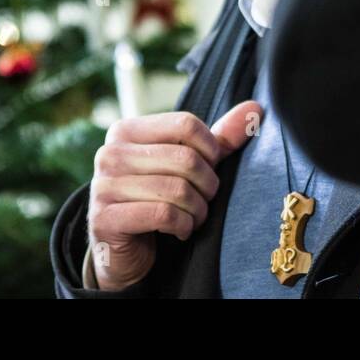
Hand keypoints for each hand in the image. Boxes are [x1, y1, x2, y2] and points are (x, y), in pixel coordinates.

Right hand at [86, 100, 260, 290]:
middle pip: (185, 159)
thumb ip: (219, 139)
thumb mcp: (188, 166)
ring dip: (198, 210)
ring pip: (177, 190)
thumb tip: (255, 108)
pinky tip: (180, 230)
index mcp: (126, 130)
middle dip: (207, 185)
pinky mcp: (105, 218)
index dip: (210, 149)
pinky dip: (183, 226)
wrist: (123, 250)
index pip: (185, 124)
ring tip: (194, 217)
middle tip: (205, 200)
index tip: (210, 169)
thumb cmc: (159, 199)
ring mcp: (103, 186)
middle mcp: (110, 153)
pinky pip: (163, 214)